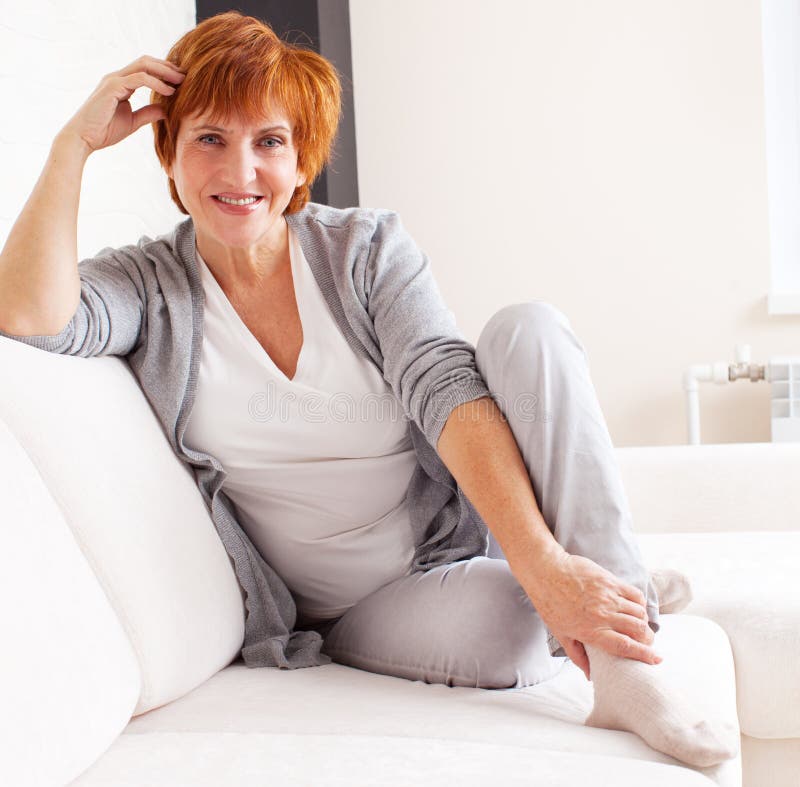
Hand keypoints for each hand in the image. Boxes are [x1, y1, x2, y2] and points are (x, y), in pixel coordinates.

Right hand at [61, 55, 184, 153]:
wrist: (83, 138)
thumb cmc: (104, 131)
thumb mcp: (132, 121)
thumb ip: (148, 113)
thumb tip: (166, 110)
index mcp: (121, 83)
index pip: (146, 69)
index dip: (164, 72)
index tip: (182, 82)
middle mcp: (117, 77)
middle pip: (146, 61)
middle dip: (168, 67)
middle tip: (186, 76)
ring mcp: (114, 80)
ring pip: (144, 65)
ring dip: (165, 71)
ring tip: (182, 81)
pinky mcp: (112, 87)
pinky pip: (139, 78)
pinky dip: (156, 83)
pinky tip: (169, 92)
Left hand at [523, 550, 660, 680]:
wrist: (546, 571)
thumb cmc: (550, 603)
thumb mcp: (560, 633)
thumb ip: (577, 655)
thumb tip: (590, 675)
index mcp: (590, 631)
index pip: (624, 646)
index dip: (644, 654)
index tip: (657, 659)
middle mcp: (602, 615)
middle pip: (638, 630)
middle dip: (648, 639)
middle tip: (646, 641)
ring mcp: (608, 597)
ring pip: (639, 613)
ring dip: (643, 621)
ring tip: (639, 625)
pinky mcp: (610, 581)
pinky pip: (635, 594)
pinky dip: (640, 603)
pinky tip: (635, 607)